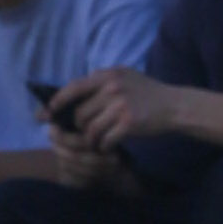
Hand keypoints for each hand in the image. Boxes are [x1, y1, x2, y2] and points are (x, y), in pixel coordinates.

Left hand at [49, 65, 167, 154]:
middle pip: (81, 113)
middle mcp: (112, 88)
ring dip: (90, 140)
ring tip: (95, 143)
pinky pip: (105, 139)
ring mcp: (120, 105)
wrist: (174, 106)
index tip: (47, 111)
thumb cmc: (148, 93)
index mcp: (108, 75)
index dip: (58, 100)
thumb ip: (104, 80)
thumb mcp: (126, 77)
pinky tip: (107, 147)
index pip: (74, 87)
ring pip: (91, 128)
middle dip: (80, 126)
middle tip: (85, 133)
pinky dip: (103, 146)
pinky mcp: (129, 123)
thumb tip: (78, 89)